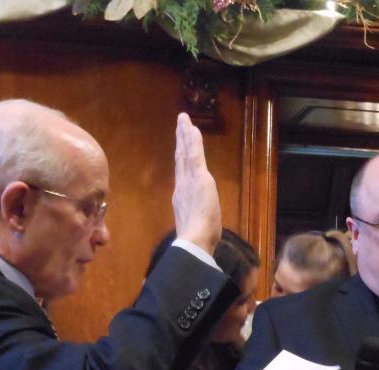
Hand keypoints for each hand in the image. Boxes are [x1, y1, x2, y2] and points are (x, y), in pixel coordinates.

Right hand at [172, 113, 221, 254]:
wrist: (193, 241)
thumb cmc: (196, 241)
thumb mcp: (195, 229)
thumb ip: (194, 222)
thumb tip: (196, 229)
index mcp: (181, 198)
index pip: (181, 174)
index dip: (180, 159)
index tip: (179, 147)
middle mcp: (182, 186)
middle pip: (181, 158)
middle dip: (180, 141)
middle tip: (179, 125)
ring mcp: (189, 180)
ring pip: (186, 152)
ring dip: (185, 134)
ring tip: (184, 119)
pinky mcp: (199, 177)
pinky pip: (195, 154)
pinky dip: (193, 140)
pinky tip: (192, 128)